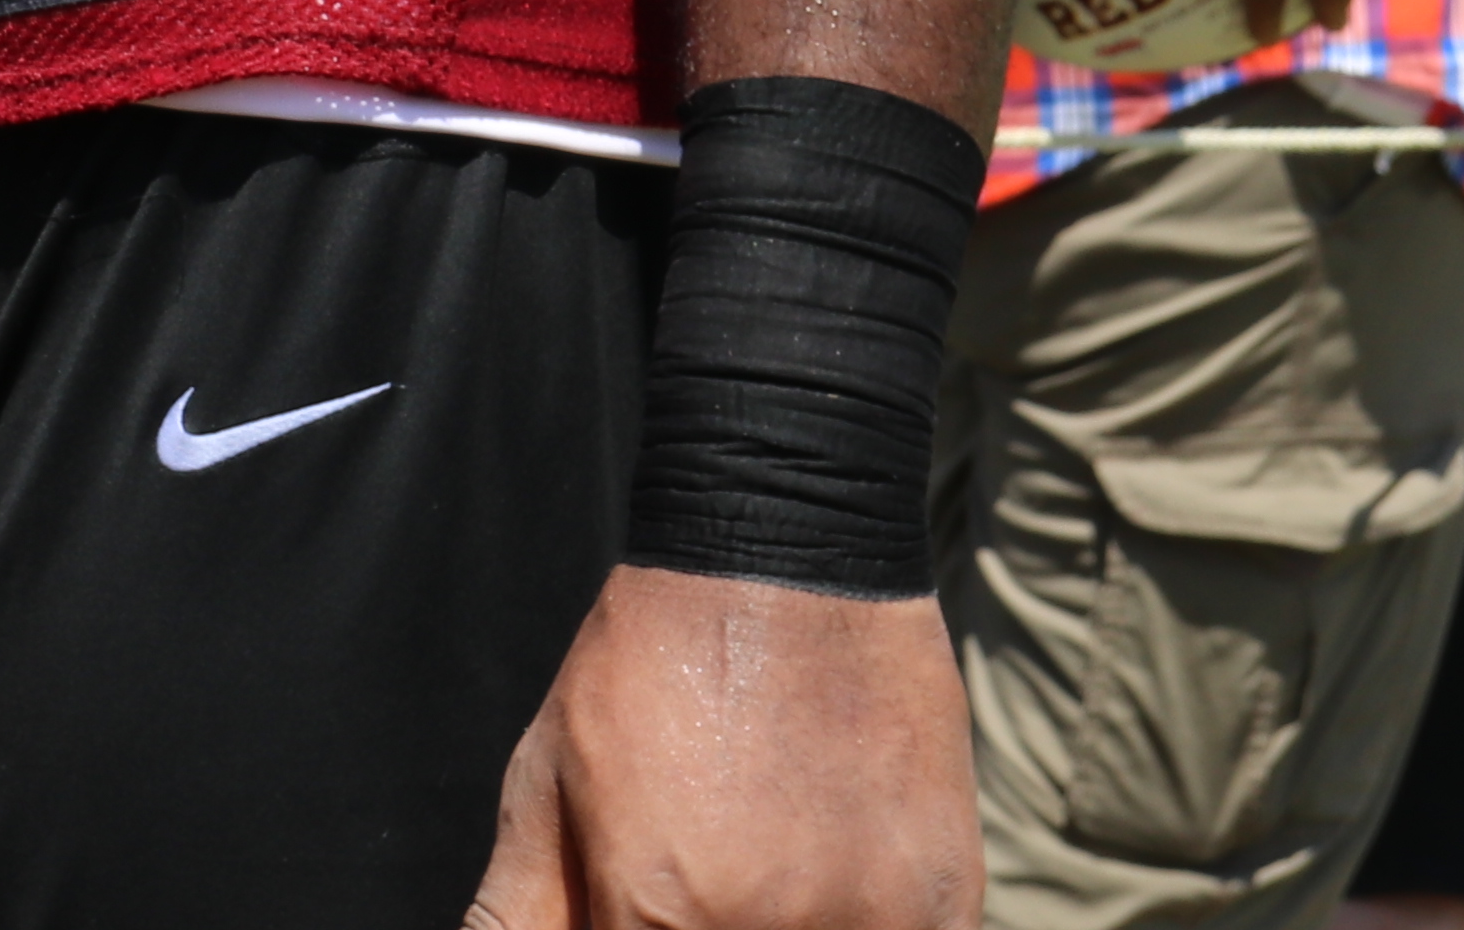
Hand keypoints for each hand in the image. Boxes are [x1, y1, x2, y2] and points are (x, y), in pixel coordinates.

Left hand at [466, 567, 974, 929]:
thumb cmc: (650, 667)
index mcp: (656, 912)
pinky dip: (856, 922)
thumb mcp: (547, 777)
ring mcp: (868, 926)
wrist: (788, 569)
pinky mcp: (944, 909)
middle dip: (694, 923)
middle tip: (705, 867)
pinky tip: (828, 867)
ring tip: (768, 851)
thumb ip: (519, 909)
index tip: (636, 910)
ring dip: (779, 922)